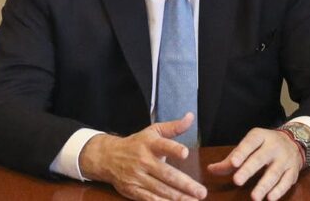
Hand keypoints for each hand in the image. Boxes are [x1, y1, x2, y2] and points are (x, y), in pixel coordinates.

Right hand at [79, 112, 206, 200]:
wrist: (107, 157)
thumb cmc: (137, 143)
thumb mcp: (153, 131)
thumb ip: (174, 127)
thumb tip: (190, 117)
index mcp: (150, 144)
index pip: (163, 145)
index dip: (174, 149)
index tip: (185, 153)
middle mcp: (144, 161)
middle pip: (166, 174)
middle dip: (185, 184)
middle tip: (201, 192)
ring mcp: (137, 177)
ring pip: (159, 189)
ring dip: (177, 197)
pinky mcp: (132, 190)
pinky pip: (148, 199)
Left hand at [207, 128, 304, 200]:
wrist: (294, 142)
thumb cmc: (264, 147)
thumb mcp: (249, 147)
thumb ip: (231, 160)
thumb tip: (211, 169)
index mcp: (260, 137)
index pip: (250, 143)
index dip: (242, 152)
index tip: (233, 163)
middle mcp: (274, 146)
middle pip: (261, 158)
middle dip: (249, 169)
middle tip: (237, 181)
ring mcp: (285, 158)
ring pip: (274, 172)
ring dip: (264, 185)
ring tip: (254, 197)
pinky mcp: (293, 171)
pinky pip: (286, 181)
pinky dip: (279, 190)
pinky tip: (270, 198)